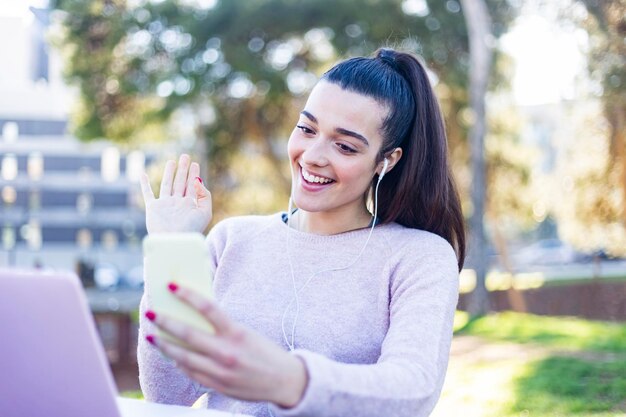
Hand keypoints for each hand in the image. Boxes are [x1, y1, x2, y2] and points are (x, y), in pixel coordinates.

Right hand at [140, 154, 211, 233]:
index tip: (195, 164)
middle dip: (183, 169)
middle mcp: (177, 203)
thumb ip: (204, 195)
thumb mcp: (205, 212)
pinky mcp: (153, 208)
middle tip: (186, 156)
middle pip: (181, 182)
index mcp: (189, 204)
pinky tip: (142, 174)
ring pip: (167, 185)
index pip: (192, 186)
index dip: (194, 174)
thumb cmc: (191, 230)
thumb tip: (197, 181)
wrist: (174, 241)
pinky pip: (147, 194)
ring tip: (172, 161)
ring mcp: (165, 205)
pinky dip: (144, 184)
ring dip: (169, 173)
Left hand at [145, 284, 307, 407]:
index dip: (188, 295)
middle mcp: (227, 352)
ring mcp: (220, 371)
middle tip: (150, 313)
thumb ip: (222, 327)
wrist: (284, 382)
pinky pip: (191, 372)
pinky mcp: (217, 385)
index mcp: (237, 333)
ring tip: (152, 336)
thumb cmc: (265, 352)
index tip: (172, 286)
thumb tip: (194, 316)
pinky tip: (172, 355)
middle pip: (188, 334)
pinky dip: (180, 362)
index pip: (208, 308)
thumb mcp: (247, 333)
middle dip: (165, 322)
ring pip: (183, 356)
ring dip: (165, 345)